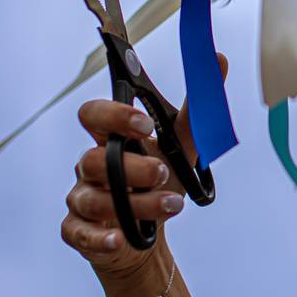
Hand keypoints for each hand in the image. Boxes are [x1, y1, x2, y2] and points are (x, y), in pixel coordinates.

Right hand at [61, 54, 227, 276]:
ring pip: (97, 199)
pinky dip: (102, 236)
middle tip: (162, 172)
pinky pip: (80, 233)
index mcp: (110, 139)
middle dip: (131, 167)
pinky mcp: (78, 231)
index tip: (144, 123)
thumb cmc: (158, 182)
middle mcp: (90, 166)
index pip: (94, 115)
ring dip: (138, 203)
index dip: (113, 116)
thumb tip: (218, 60)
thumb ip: (197, 109)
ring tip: (173, 204)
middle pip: (94, 160)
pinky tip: (121, 236)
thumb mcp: (181, 147)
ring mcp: (82, 199)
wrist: (145, 235)